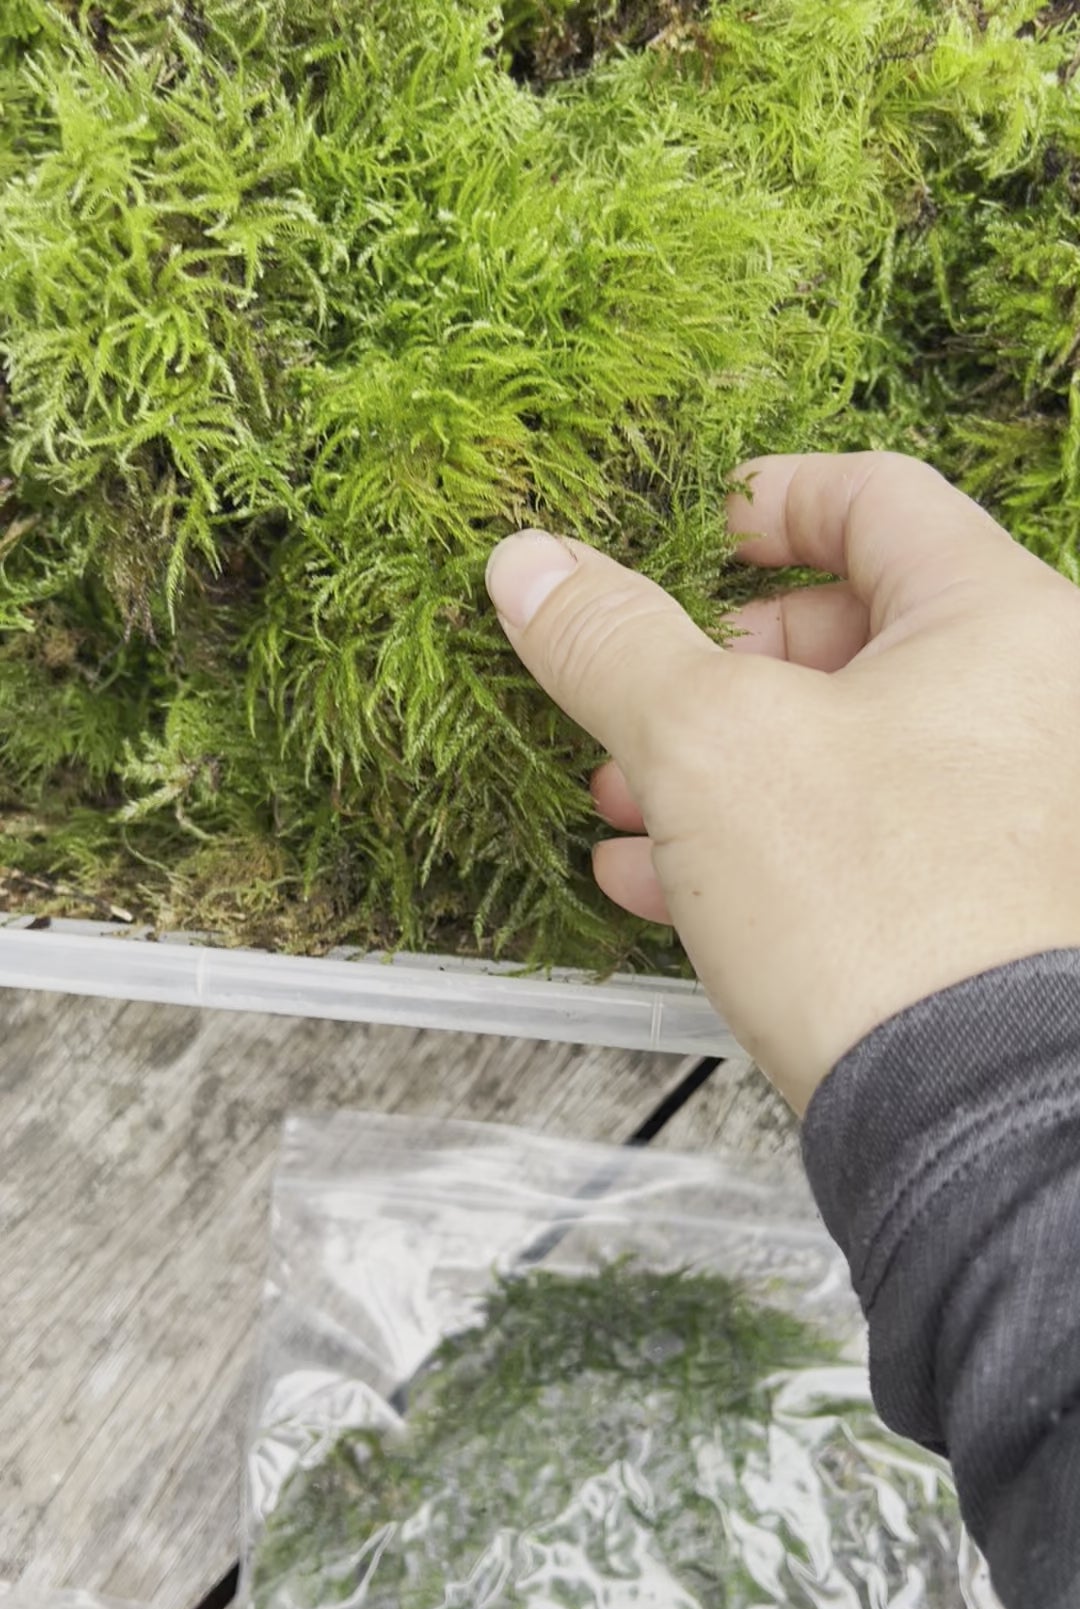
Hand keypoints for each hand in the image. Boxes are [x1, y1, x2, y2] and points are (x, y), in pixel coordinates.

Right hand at [486, 452, 1079, 1110]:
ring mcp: (1008, 811)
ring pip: (841, 744)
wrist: (958, 1109)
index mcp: (999, 620)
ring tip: (621, 799)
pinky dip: (758, 841)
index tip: (681, 532)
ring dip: (716, 763)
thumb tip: (533, 566)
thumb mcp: (706, 745)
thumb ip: (615, 642)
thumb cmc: (878, 913)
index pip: (875, 496)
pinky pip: (857, 835)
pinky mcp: (974, 902)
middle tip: (634, 695)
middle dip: (713, 666)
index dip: (758, 501)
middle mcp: (1032, 706)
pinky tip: (661, 878)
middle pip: (849, 629)